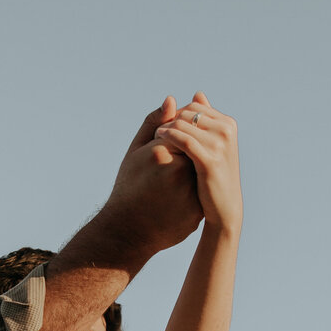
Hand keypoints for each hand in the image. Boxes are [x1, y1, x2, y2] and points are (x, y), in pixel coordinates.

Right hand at [104, 95, 202, 255]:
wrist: (127, 230)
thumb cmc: (127, 187)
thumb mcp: (135, 152)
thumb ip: (154, 123)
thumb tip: (173, 100)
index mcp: (163, 153)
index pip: (184, 133)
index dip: (174, 141)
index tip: (161, 155)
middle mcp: (180, 172)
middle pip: (195, 152)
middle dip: (186, 157)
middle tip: (167, 172)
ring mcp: (190, 194)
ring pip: (202, 173)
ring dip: (193, 174)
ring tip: (170, 187)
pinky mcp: (197, 212)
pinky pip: (203, 192)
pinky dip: (195, 192)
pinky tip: (176, 200)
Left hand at [153, 93, 241, 236]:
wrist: (224, 208)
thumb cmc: (214, 176)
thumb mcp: (214, 145)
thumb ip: (205, 120)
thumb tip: (197, 94)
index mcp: (228, 124)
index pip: (195, 106)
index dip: (176, 114)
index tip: (164, 125)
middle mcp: (226, 130)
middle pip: (188, 113)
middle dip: (170, 120)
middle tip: (157, 132)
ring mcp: (219, 144)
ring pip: (183, 123)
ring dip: (165, 128)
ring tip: (155, 137)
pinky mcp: (209, 160)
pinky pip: (182, 139)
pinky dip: (168, 137)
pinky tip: (158, 142)